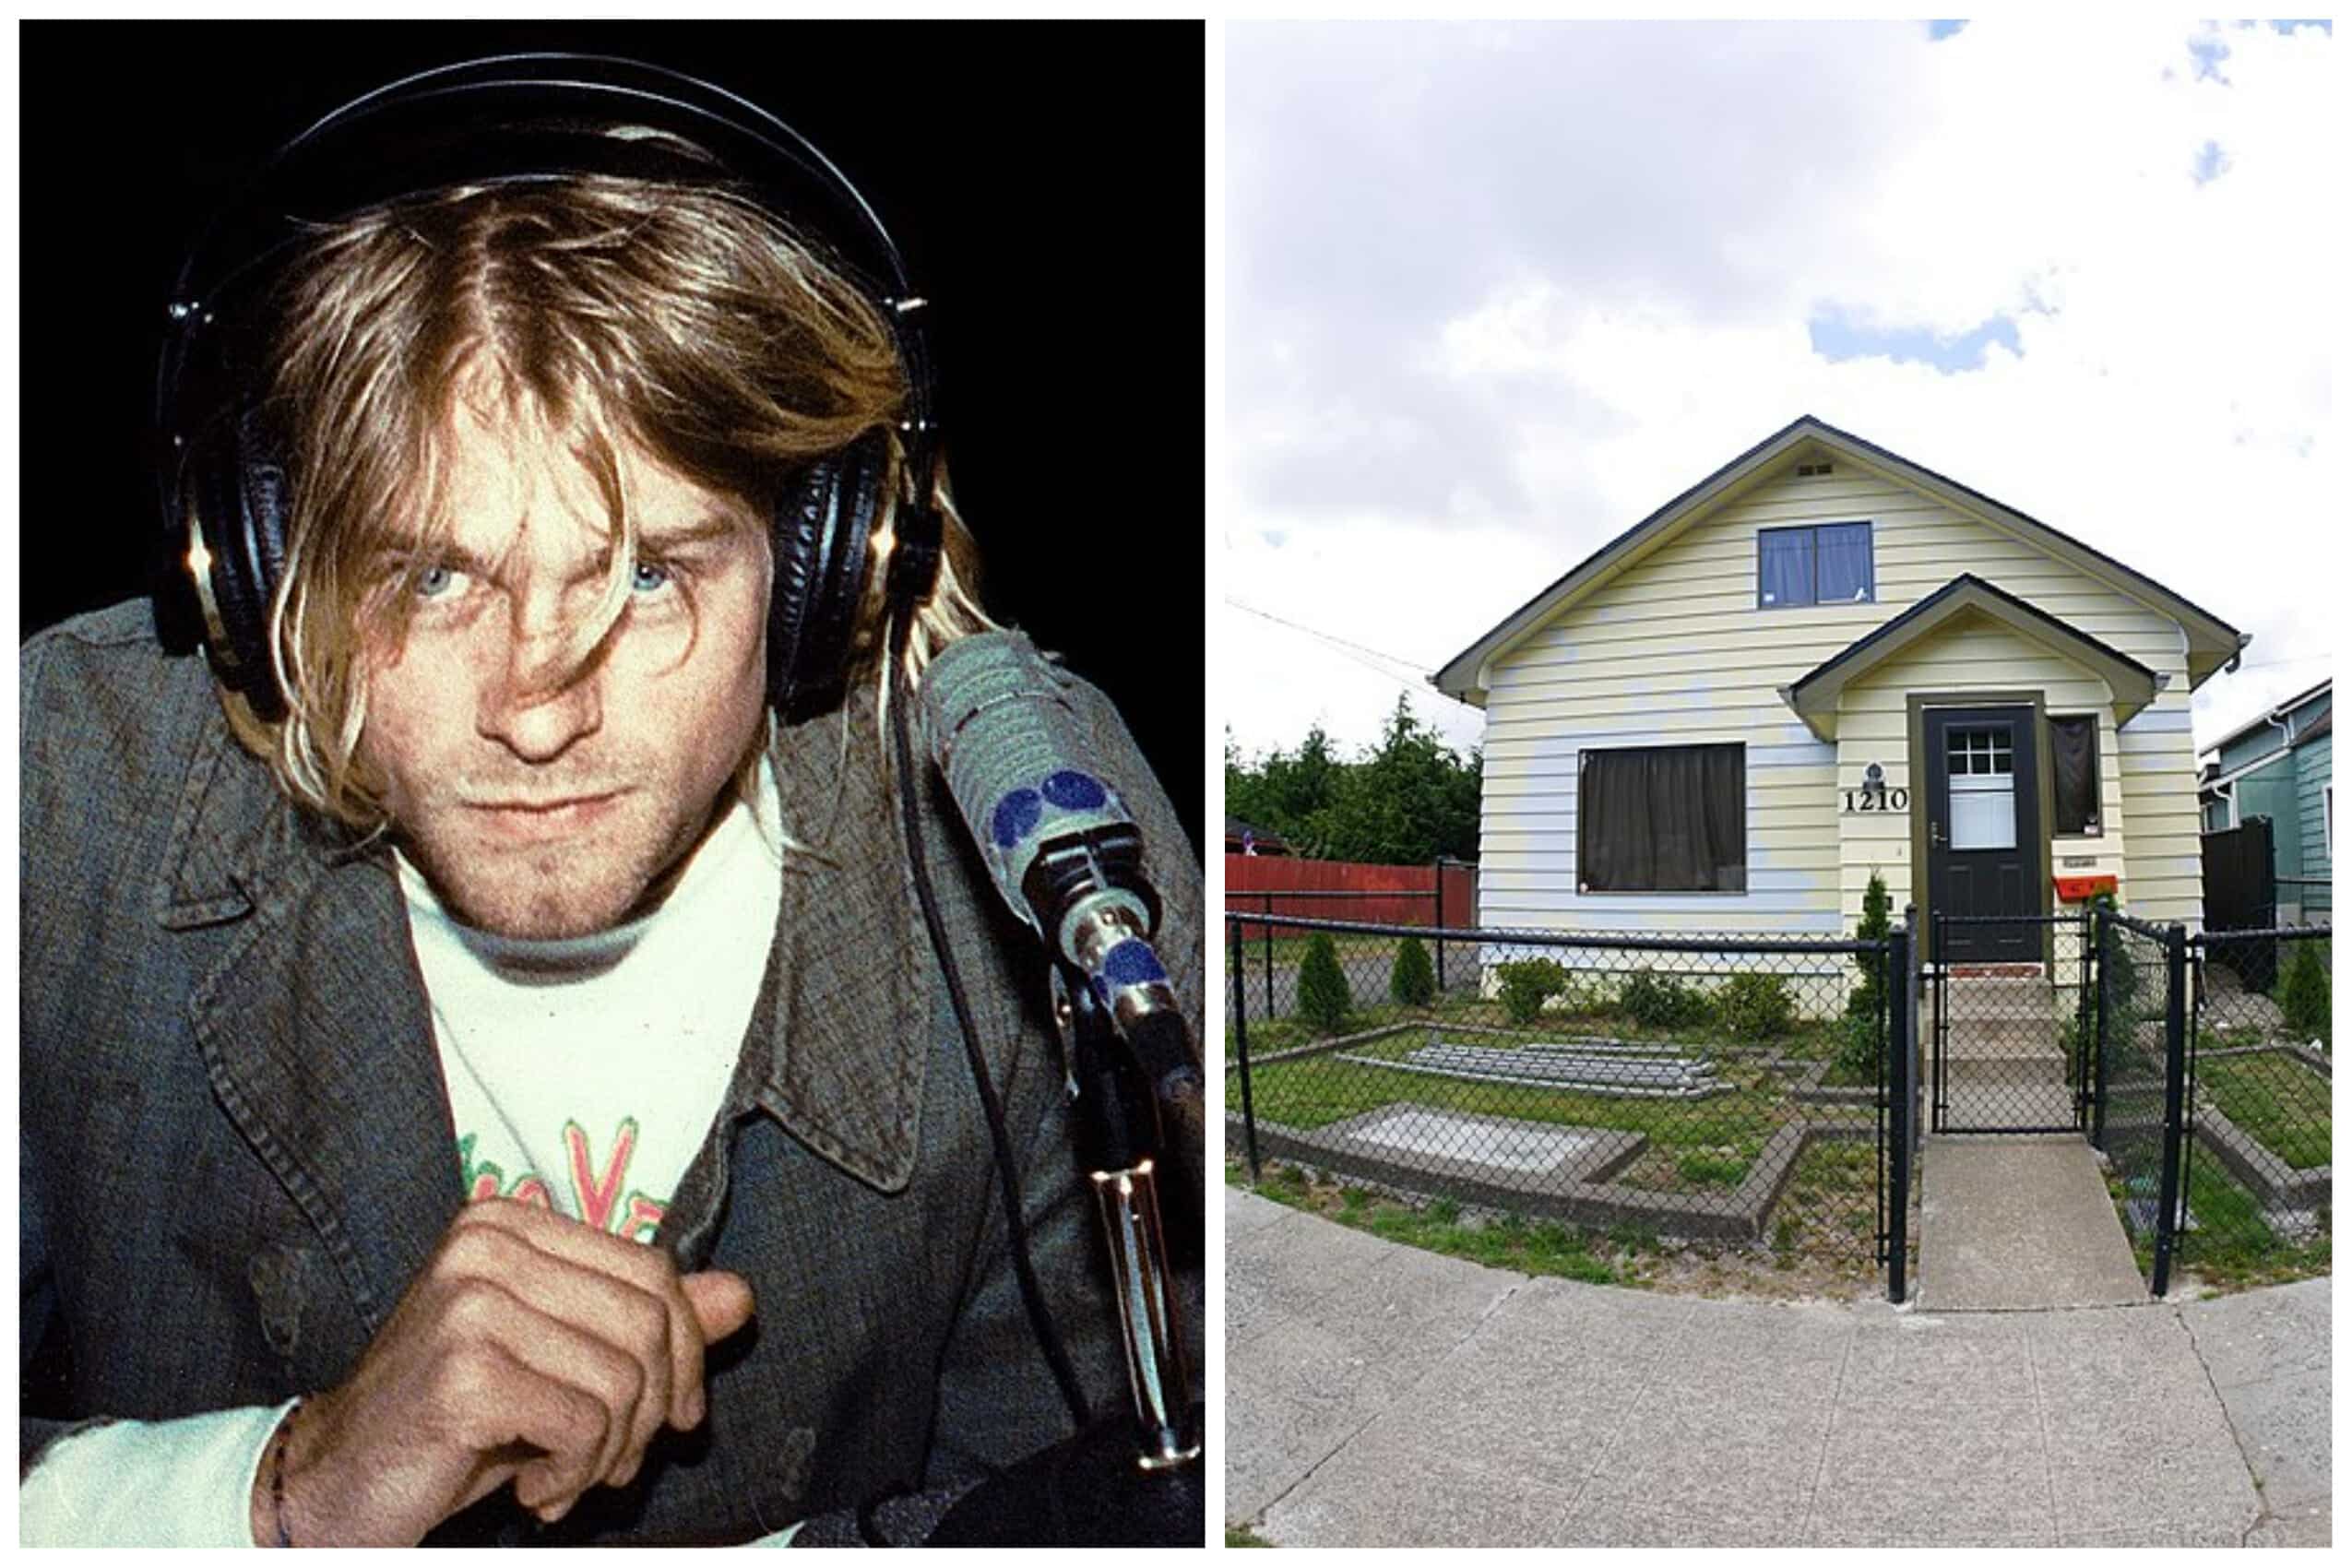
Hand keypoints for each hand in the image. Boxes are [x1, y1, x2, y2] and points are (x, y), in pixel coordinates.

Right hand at [250, 1198, 754, 1545]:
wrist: (336, 1478)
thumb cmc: (452, 1417)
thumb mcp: (557, 1357)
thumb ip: (646, 1322)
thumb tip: (740, 1297)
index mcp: (510, 1222)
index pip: (653, 1271)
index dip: (685, 1354)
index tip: (673, 1416)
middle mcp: (485, 1245)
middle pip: (648, 1322)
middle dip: (652, 1411)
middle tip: (614, 1461)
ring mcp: (470, 1304)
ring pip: (624, 1379)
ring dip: (610, 1452)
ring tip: (567, 1477)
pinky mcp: (464, 1373)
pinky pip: (585, 1424)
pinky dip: (575, 1473)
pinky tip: (532, 1490)